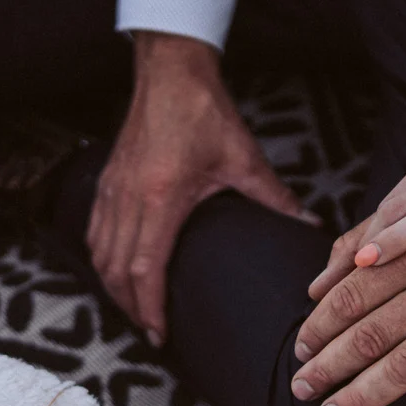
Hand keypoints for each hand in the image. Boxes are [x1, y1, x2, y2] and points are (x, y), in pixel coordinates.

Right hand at [88, 32, 315, 343]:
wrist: (169, 71)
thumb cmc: (204, 111)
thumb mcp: (243, 157)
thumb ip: (275, 198)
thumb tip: (310, 227)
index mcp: (162, 197)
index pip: (146, 268)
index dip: (149, 307)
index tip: (159, 334)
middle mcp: (129, 197)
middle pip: (117, 270)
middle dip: (130, 307)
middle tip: (150, 333)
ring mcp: (112, 189)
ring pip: (100, 254)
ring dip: (113, 288)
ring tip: (134, 310)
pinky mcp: (107, 181)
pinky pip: (95, 231)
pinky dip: (102, 259)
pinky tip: (115, 271)